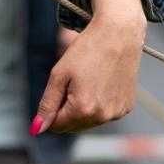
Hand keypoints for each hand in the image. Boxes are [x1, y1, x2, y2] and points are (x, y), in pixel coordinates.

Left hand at [32, 0, 146, 134]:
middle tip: (73, 83)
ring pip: (90, 121)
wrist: (119, 35)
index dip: (51, 112)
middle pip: (74, 127)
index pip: (58, 126)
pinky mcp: (126, 108)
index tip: (57, 91)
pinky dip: (100, 103)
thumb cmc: (87, 50)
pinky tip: (102, 83)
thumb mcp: (59, 74)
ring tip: (89, 81)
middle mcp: (102, 117)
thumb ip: (48, 104)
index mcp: (83, 109)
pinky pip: (105, 114)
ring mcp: (116, 113)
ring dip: (84, 108)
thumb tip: (37, 129)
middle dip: (67, 111)